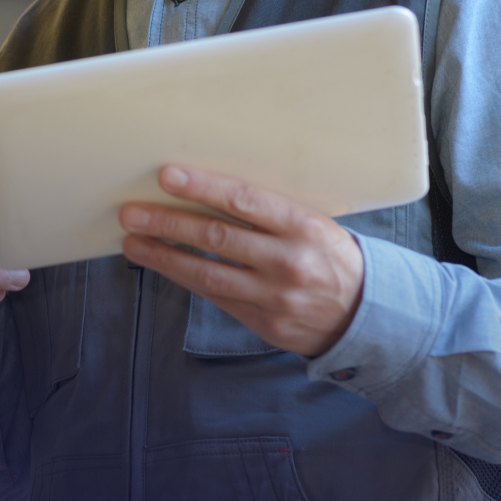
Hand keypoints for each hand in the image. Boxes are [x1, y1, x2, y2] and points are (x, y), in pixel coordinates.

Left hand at [119, 166, 363, 356]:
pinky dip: (185, 279)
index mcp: (304, 226)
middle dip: (168, 223)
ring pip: (208, 274)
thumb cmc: (329, 255)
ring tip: (133, 242)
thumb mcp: (313, 222)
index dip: (203, 188)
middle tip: (131, 212)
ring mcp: (276, 298)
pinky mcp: (265, 324)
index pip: (244, 201)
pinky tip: (161, 264)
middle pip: (217, 239)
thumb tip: (207, 188)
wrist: (368, 315)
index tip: (167, 176)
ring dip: (164, 256)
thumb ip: (268, 210)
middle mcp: (289, 262)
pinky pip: (217, 298)